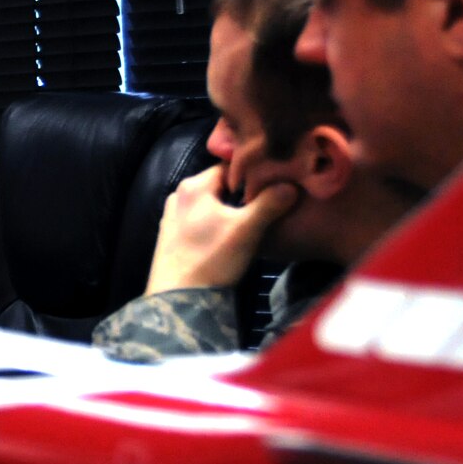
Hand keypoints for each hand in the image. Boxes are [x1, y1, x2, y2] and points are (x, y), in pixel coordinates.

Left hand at [145, 167, 298, 293]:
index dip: (253, 172)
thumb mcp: (246, 230)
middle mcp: (178, 194)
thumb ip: (269, 204)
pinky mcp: (170, 234)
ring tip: (252, 218)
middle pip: (220, 184)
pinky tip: (228, 234)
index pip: (230, 166)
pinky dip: (215, 221)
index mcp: (194, 185)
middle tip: (268, 201)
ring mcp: (171, 215)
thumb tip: (292, 185)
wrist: (177, 297)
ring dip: (229, 208)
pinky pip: (199, 218)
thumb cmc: (212, 258)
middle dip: (242, 192)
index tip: (274, 181)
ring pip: (210, 202)